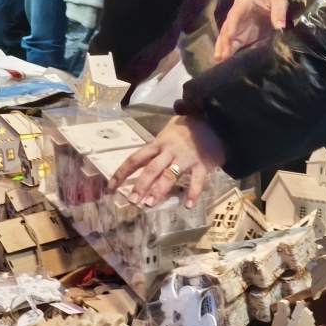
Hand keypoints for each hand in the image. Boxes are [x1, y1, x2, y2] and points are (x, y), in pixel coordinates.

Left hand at [109, 115, 225, 209]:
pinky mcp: (202, 164)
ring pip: (170, 174)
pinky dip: (193, 193)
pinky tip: (187, 205)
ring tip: (149, 204)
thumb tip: (139, 162)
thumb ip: (156, 147)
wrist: (214, 119)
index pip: (136, 158)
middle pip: (151, 168)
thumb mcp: (168, 132)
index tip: (111, 186)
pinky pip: (197, 180)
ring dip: (159, 190)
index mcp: (159, 143)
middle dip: (140, 185)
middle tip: (132, 201)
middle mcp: (169, 151)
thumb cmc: (188, 127)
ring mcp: (186, 158)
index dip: (122, 172)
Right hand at [214, 0, 287, 61]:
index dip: (231, 26)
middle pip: (227, 27)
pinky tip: (224, 59)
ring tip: (219, 59)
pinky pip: (232, 43)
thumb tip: (280, 28)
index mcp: (243, 3)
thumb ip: (279, 13)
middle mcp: (235, 14)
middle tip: (223, 54)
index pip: (234, 15)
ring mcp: (237, 26)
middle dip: (225, 41)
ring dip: (222, 47)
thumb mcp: (279, 1)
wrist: (272, 1)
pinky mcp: (240, 35)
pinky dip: (228, 50)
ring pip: (226, 36)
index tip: (230, 37)